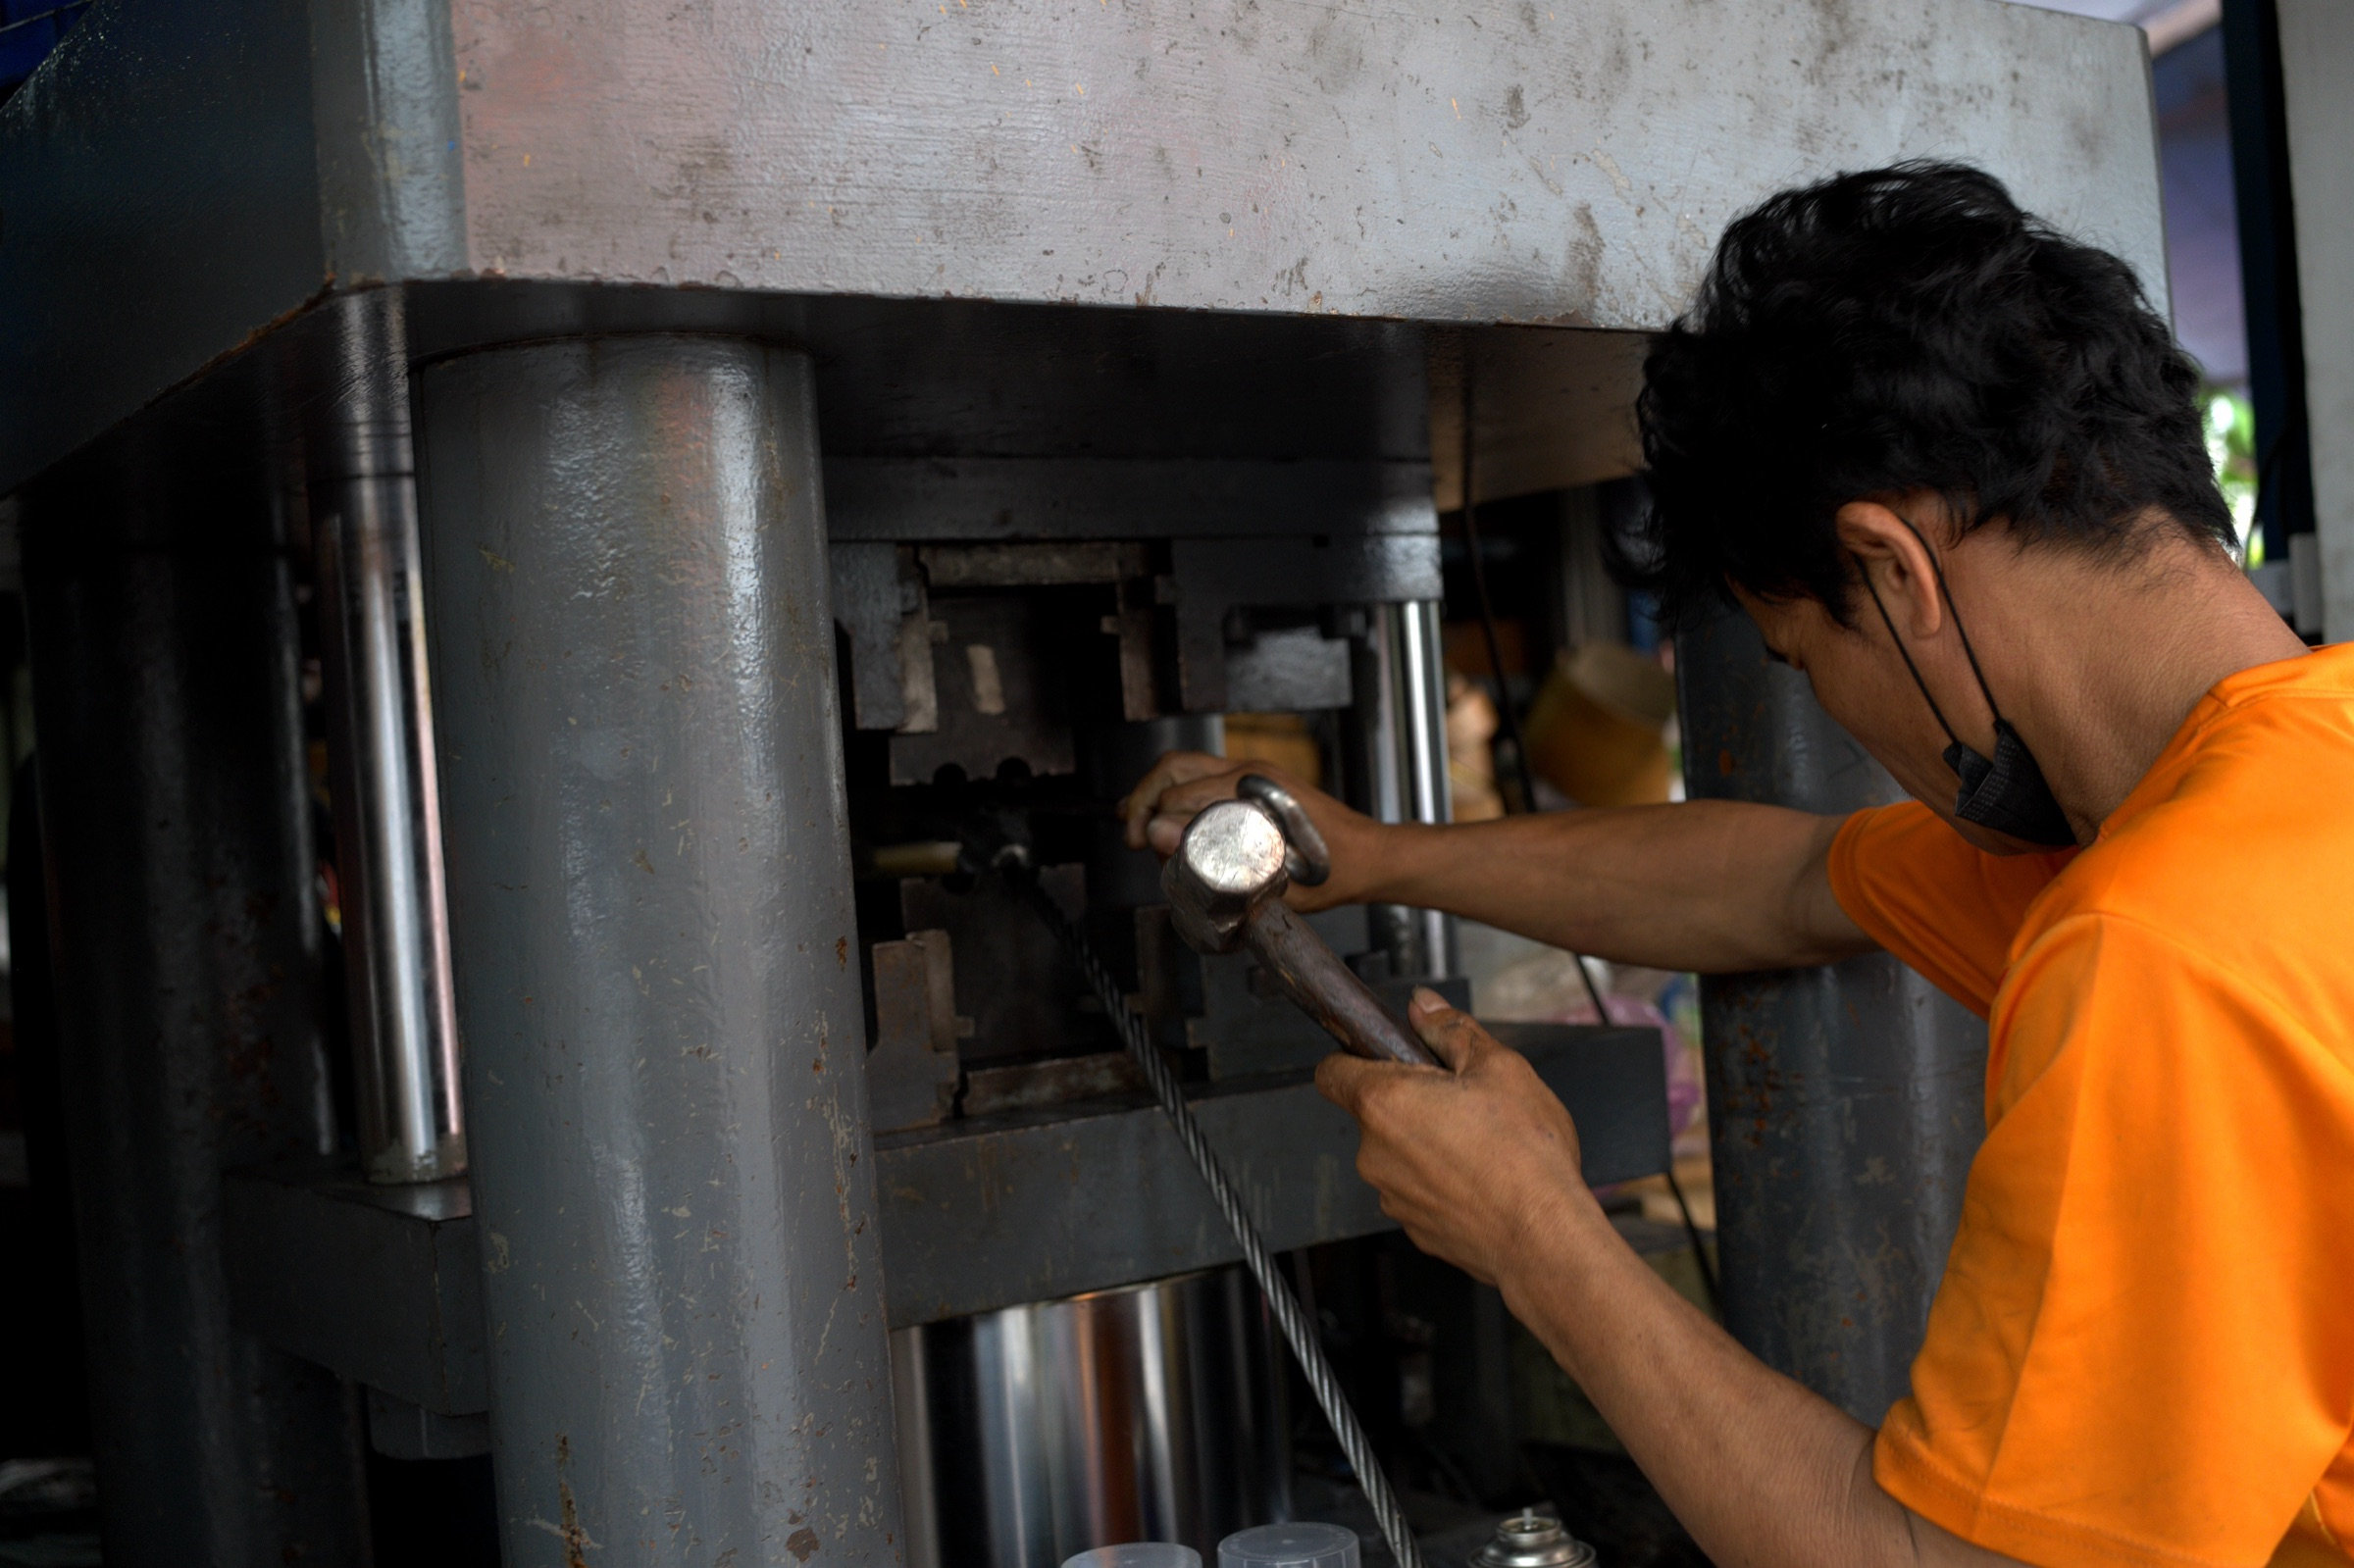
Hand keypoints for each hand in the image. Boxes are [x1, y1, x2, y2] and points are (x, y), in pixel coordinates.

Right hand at [1118, 751, 1382, 910]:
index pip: (1181, 795)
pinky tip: (1170, 819)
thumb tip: (1159, 836)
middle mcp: (1250, 773)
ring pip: (1186, 766)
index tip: (1141, 847)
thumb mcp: (1271, 876)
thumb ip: (1212, 858)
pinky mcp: (1257, 781)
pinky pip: (1205, 775)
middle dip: (1144, 798)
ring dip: (1156, 791)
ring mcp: (1253, 773)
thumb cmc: (1332, 872)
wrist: (1371, 857)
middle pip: (1175, 768)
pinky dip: (1178, 791)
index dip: (1152, 821)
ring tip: (1137, 822)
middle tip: (1131, 836)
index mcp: (1254, 791)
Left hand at [1315, 989, 1598, 1288]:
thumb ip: (1451, 1030)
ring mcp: (1392, 1196)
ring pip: (1399, 1155)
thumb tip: (1423, 1006)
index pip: (1332, 1071)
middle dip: (1411, 1103)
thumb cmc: (1525, 1154)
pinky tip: (1484, 1182)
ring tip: (1483, 1147)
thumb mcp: (1499, 1067)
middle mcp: (1374, 1153)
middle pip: (1375, 1113)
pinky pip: (1420, 1192)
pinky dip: (1443, 1184)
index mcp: (1384, 1103)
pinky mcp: (1415, 1229)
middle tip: (1464, 1102)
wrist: (1545, 1239)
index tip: (1387, 1058)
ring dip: (1428, 1146)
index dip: (1355, 1057)